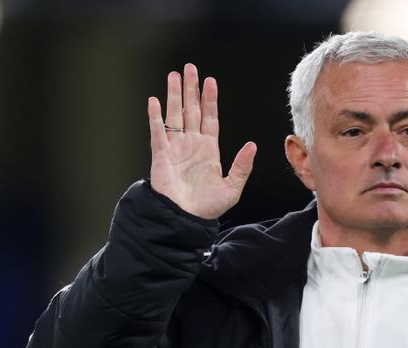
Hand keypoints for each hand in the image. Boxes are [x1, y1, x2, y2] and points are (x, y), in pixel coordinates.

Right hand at [147, 63, 256, 219]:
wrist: (185, 220)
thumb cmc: (207, 208)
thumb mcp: (232, 188)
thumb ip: (241, 166)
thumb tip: (252, 145)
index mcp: (209, 150)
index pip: (210, 118)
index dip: (210, 99)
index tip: (210, 81)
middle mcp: (191, 144)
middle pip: (191, 110)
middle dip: (191, 89)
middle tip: (190, 68)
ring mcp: (175, 148)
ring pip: (174, 115)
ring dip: (174, 95)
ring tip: (174, 75)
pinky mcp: (161, 155)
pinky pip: (157, 131)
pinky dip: (155, 116)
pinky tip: (154, 100)